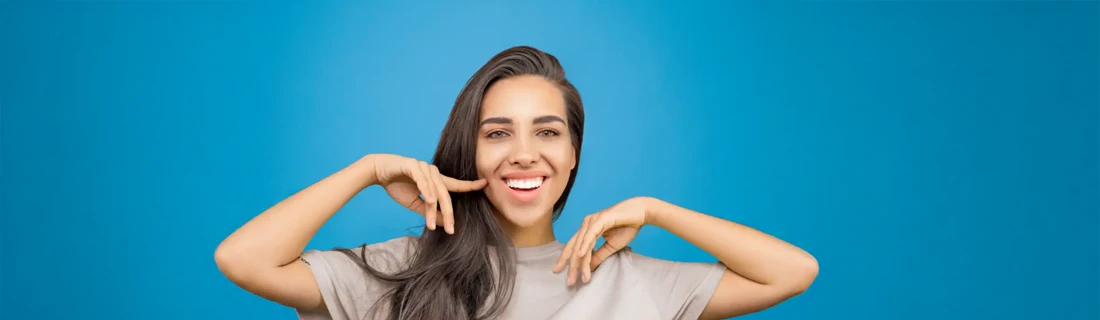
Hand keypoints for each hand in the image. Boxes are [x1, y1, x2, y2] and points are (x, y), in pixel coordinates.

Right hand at [367, 154, 486, 233]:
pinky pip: (423, 179)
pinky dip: (427, 190)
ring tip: (431, 224)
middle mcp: (433, 172)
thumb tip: (444, 223)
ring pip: (434, 190)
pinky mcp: (412, 165)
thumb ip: (429, 211)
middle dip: (449, 213)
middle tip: (451, 229)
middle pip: (446, 194)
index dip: (470, 186)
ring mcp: (424, 167)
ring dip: (433, 208)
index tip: (485, 184)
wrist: (378, 171)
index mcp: (436, 180)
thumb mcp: (415, 203)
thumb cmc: (397, 185)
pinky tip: (430, 200)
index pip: (456, 185)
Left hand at [553, 197, 655, 285]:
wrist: (641, 213)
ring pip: (581, 244)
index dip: (566, 260)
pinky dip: (585, 245)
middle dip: (570, 266)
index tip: (561, 274)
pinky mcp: (600, 219)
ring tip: (577, 276)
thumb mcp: (611, 246)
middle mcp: (587, 224)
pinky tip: (581, 255)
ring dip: (579, 262)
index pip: (573, 247)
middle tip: (569, 282)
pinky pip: (591, 234)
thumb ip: (599, 256)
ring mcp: (592, 220)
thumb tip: (589, 268)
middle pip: (574, 247)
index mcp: (588, 229)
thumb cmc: (627, 226)